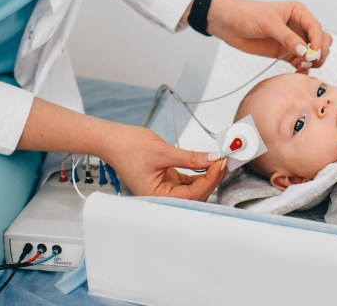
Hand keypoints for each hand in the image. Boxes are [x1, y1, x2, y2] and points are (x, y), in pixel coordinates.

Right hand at [101, 125, 225, 200]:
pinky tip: (209, 161)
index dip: (209, 179)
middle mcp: (160, 198)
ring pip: (194, 188)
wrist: (113, 139)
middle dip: (212, 179)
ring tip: (219, 160)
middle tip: (224, 161)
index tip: (221, 163)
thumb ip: (191, 158)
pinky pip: (188, 180)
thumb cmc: (129, 147)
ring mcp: (164, 189)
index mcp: (155, 197)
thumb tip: (214, 159)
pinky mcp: (167, 180)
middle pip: (195, 195)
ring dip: (208, 176)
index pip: (191, 194)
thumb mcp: (164, 152)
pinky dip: (200, 172)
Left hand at [204, 0, 332, 71]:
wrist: (229, 24)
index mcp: (299, 13)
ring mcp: (294, 41)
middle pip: (322, 41)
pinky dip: (304, 69)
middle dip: (318, 52)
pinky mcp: (287, 53)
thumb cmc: (247, 14)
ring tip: (300, 66)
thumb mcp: (268, 23)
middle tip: (307, 61)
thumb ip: (287, 37)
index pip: (316, 28)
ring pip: (315, 53)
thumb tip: (304, 51)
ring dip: (312, 61)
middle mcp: (299, 26)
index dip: (317, 41)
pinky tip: (297, 72)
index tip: (312, 53)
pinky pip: (302, 63)